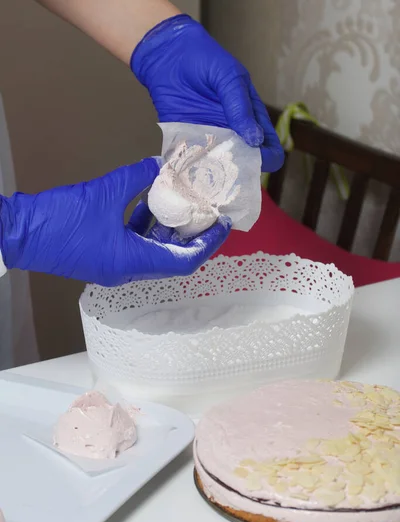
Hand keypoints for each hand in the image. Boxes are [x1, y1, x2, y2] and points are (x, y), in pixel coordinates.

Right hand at [0, 158, 230, 286]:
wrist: (17, 233)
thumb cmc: (60, 220)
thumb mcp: (105, 192)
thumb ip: (137, 177)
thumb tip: (159, 165)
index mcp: (134, 262)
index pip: (184, 259)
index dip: (207, 242)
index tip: (222, 224)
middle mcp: (128, 270)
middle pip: (172, 256)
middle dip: (190, 233)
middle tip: (205, 210)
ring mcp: (114, 266)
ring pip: (153, 250)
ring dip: (167, 228)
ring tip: (182, 202)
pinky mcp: (102, 258)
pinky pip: (135, 245)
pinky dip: (145, 227)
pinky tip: (148, 204)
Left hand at [131, 14, 283, 172]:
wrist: (168, 56)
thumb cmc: (204, 59)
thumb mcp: (229, 77)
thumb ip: (240, 106)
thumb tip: (255, 139)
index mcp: (252, 118)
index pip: (269, 147)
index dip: (267, 158)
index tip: (256, 161)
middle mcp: (233, 134)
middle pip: (245, 164)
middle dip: (240, 172)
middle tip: (229, 171)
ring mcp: (211, 141)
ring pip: (220, 168)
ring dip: (216, 175)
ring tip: (210, 176)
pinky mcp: (188, 143)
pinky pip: (194, 163)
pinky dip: (193, 170)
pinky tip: (190, 170)